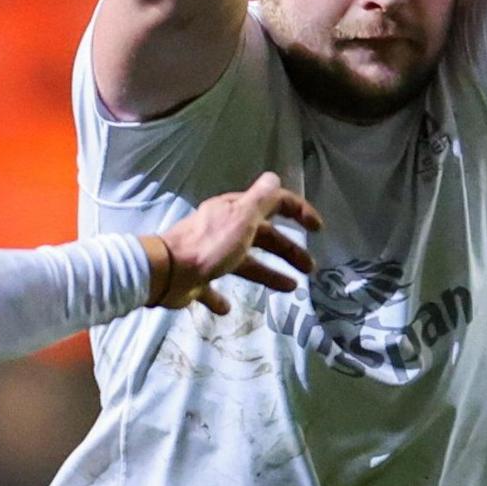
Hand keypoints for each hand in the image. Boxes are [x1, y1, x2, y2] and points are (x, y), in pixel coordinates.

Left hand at [147, 172, 324, 314]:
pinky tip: (230, 308)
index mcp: (236, 212)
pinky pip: (214, 288)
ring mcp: (211, 255)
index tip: (317, 228)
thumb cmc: (210, 244)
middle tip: (309, 268)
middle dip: (288, 250)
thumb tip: (274, 177)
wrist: (168, 272)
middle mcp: (225, 230)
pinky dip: (222, 298)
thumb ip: (260, 199)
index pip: (273, 204)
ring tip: (291, 288)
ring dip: (269, 274)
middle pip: (263, 237)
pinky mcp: (198, 279)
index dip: (298, 211)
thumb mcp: (241, 217)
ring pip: (246, 263)